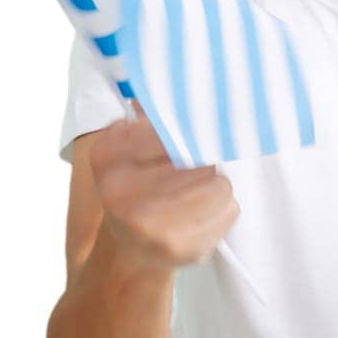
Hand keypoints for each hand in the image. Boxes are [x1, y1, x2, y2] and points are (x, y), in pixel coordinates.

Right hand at [88, 103, 240, 269]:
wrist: (129, 250)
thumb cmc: (137, 188)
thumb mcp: (128, 147)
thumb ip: (149, 116)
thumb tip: (174, 85)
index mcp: (108, 160)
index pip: (168, 131)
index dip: (191, 131)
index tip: (198, 131)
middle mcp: (123, 197)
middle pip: (201, 159)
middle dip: (205, 161)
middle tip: (196, 169)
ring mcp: (152, 229)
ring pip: (220, 185)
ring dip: (218, 186)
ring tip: (199, 192)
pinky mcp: (184, 251)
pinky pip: (230, 211)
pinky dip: (224, 209)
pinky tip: (202, 214)